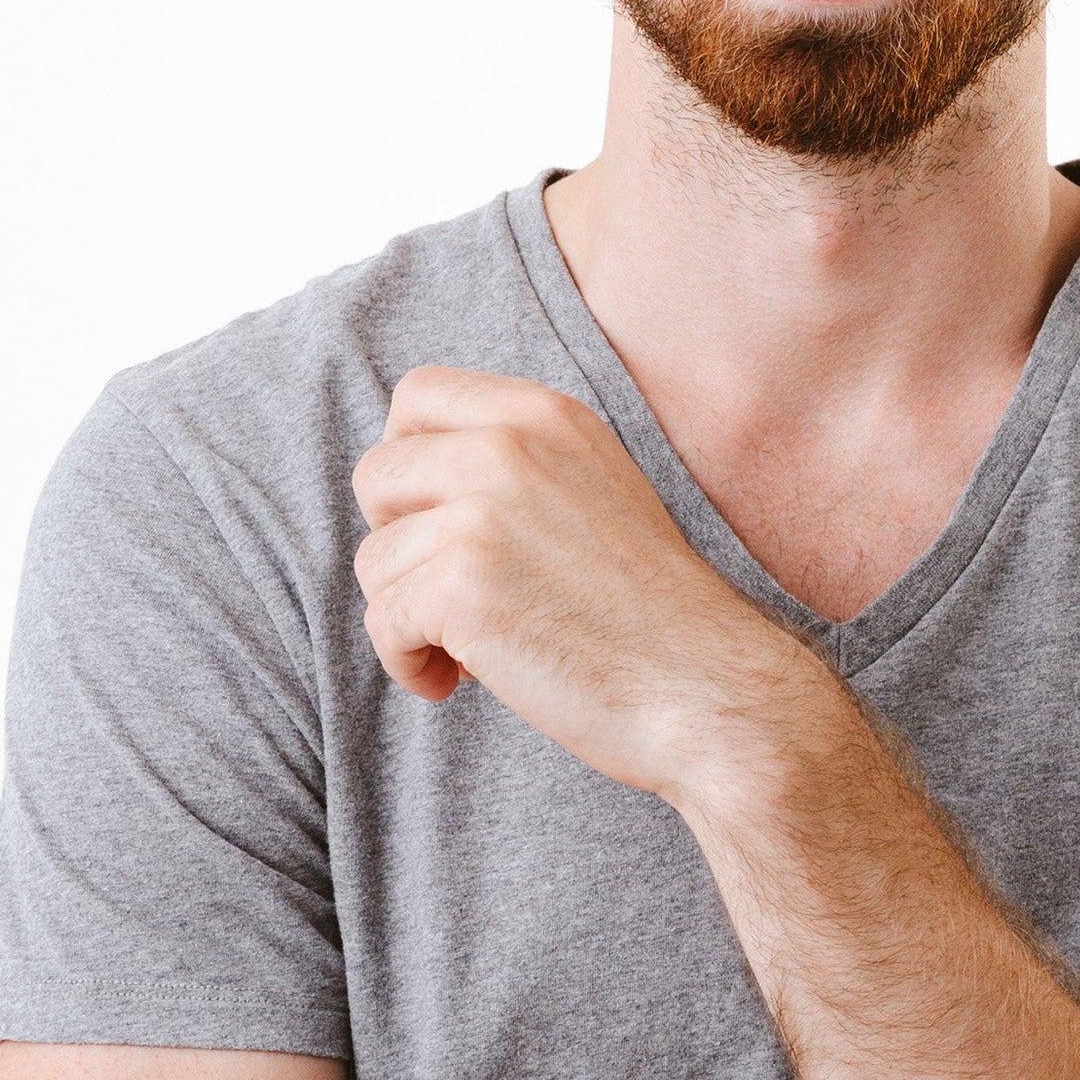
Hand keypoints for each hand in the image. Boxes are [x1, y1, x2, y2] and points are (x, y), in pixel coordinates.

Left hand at [351, 366, 813, 800]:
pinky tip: (457, 680)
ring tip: (472, 646)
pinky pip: (382, 623)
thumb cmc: (645, 606)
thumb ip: (513, 460)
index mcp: (544, 413)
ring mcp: (483, 511)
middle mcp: (509, 444)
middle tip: (450, 590)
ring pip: (375, 559)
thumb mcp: (590, 484)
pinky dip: (407, 663)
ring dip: (407, 613)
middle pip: (377, 474)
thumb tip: (406, 475)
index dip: (407, 460)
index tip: (436, 518)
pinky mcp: (461, 585)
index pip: (417, 394)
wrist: (704, 685)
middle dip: (396, 541)